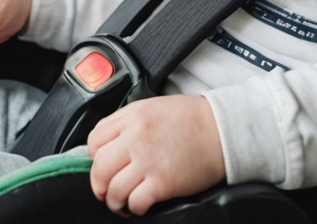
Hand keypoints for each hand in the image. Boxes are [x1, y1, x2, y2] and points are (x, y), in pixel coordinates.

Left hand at [87, 95, 227, 215]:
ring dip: (114, 200)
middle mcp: (135, 139)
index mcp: (131, 118)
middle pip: (99, 168)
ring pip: (113, 189)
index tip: (102, 165)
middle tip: (104, 190)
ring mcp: (148, 162)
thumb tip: (106, 144)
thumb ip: (126, 123)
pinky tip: (139, 205)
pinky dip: (134, 208)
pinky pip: (136, 202)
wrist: (222, 130)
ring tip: (121, 202)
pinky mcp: (163, 183)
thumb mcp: (151, 108)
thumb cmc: (190, 119)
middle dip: (98, 184)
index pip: (94, 140)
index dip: (94, 157)